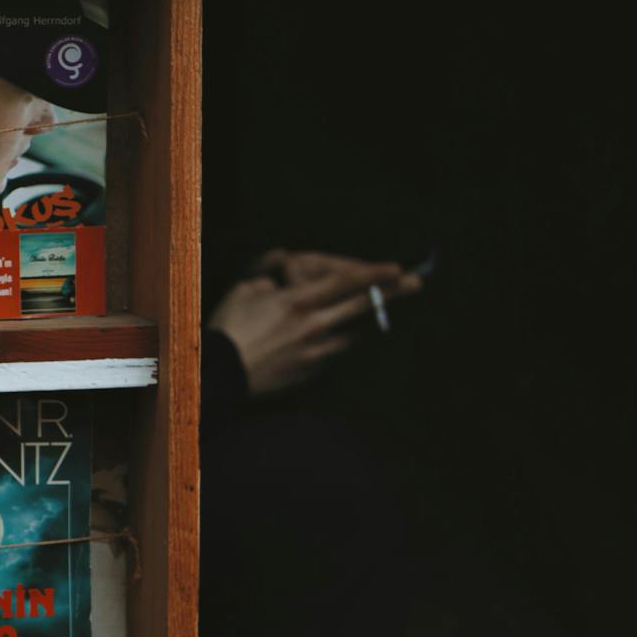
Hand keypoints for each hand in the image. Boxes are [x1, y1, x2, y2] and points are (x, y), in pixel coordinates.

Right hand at [209, 254, 419, 393]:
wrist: (220, 373)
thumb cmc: (229, 327)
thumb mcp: (245, 287)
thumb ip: (270, 272)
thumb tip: (283, 262)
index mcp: (299, 300)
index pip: (346, 282)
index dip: (374, 273)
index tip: (397, 268)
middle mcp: (315, 325)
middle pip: (363, 305)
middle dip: (393, 292)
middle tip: (416, 284)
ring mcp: (317, 351)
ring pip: (353, 332)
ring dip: (363, 321)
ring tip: (373, 311)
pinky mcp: (313, 371)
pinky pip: (334, 352)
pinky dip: (337, 341)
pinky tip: (333, 337)